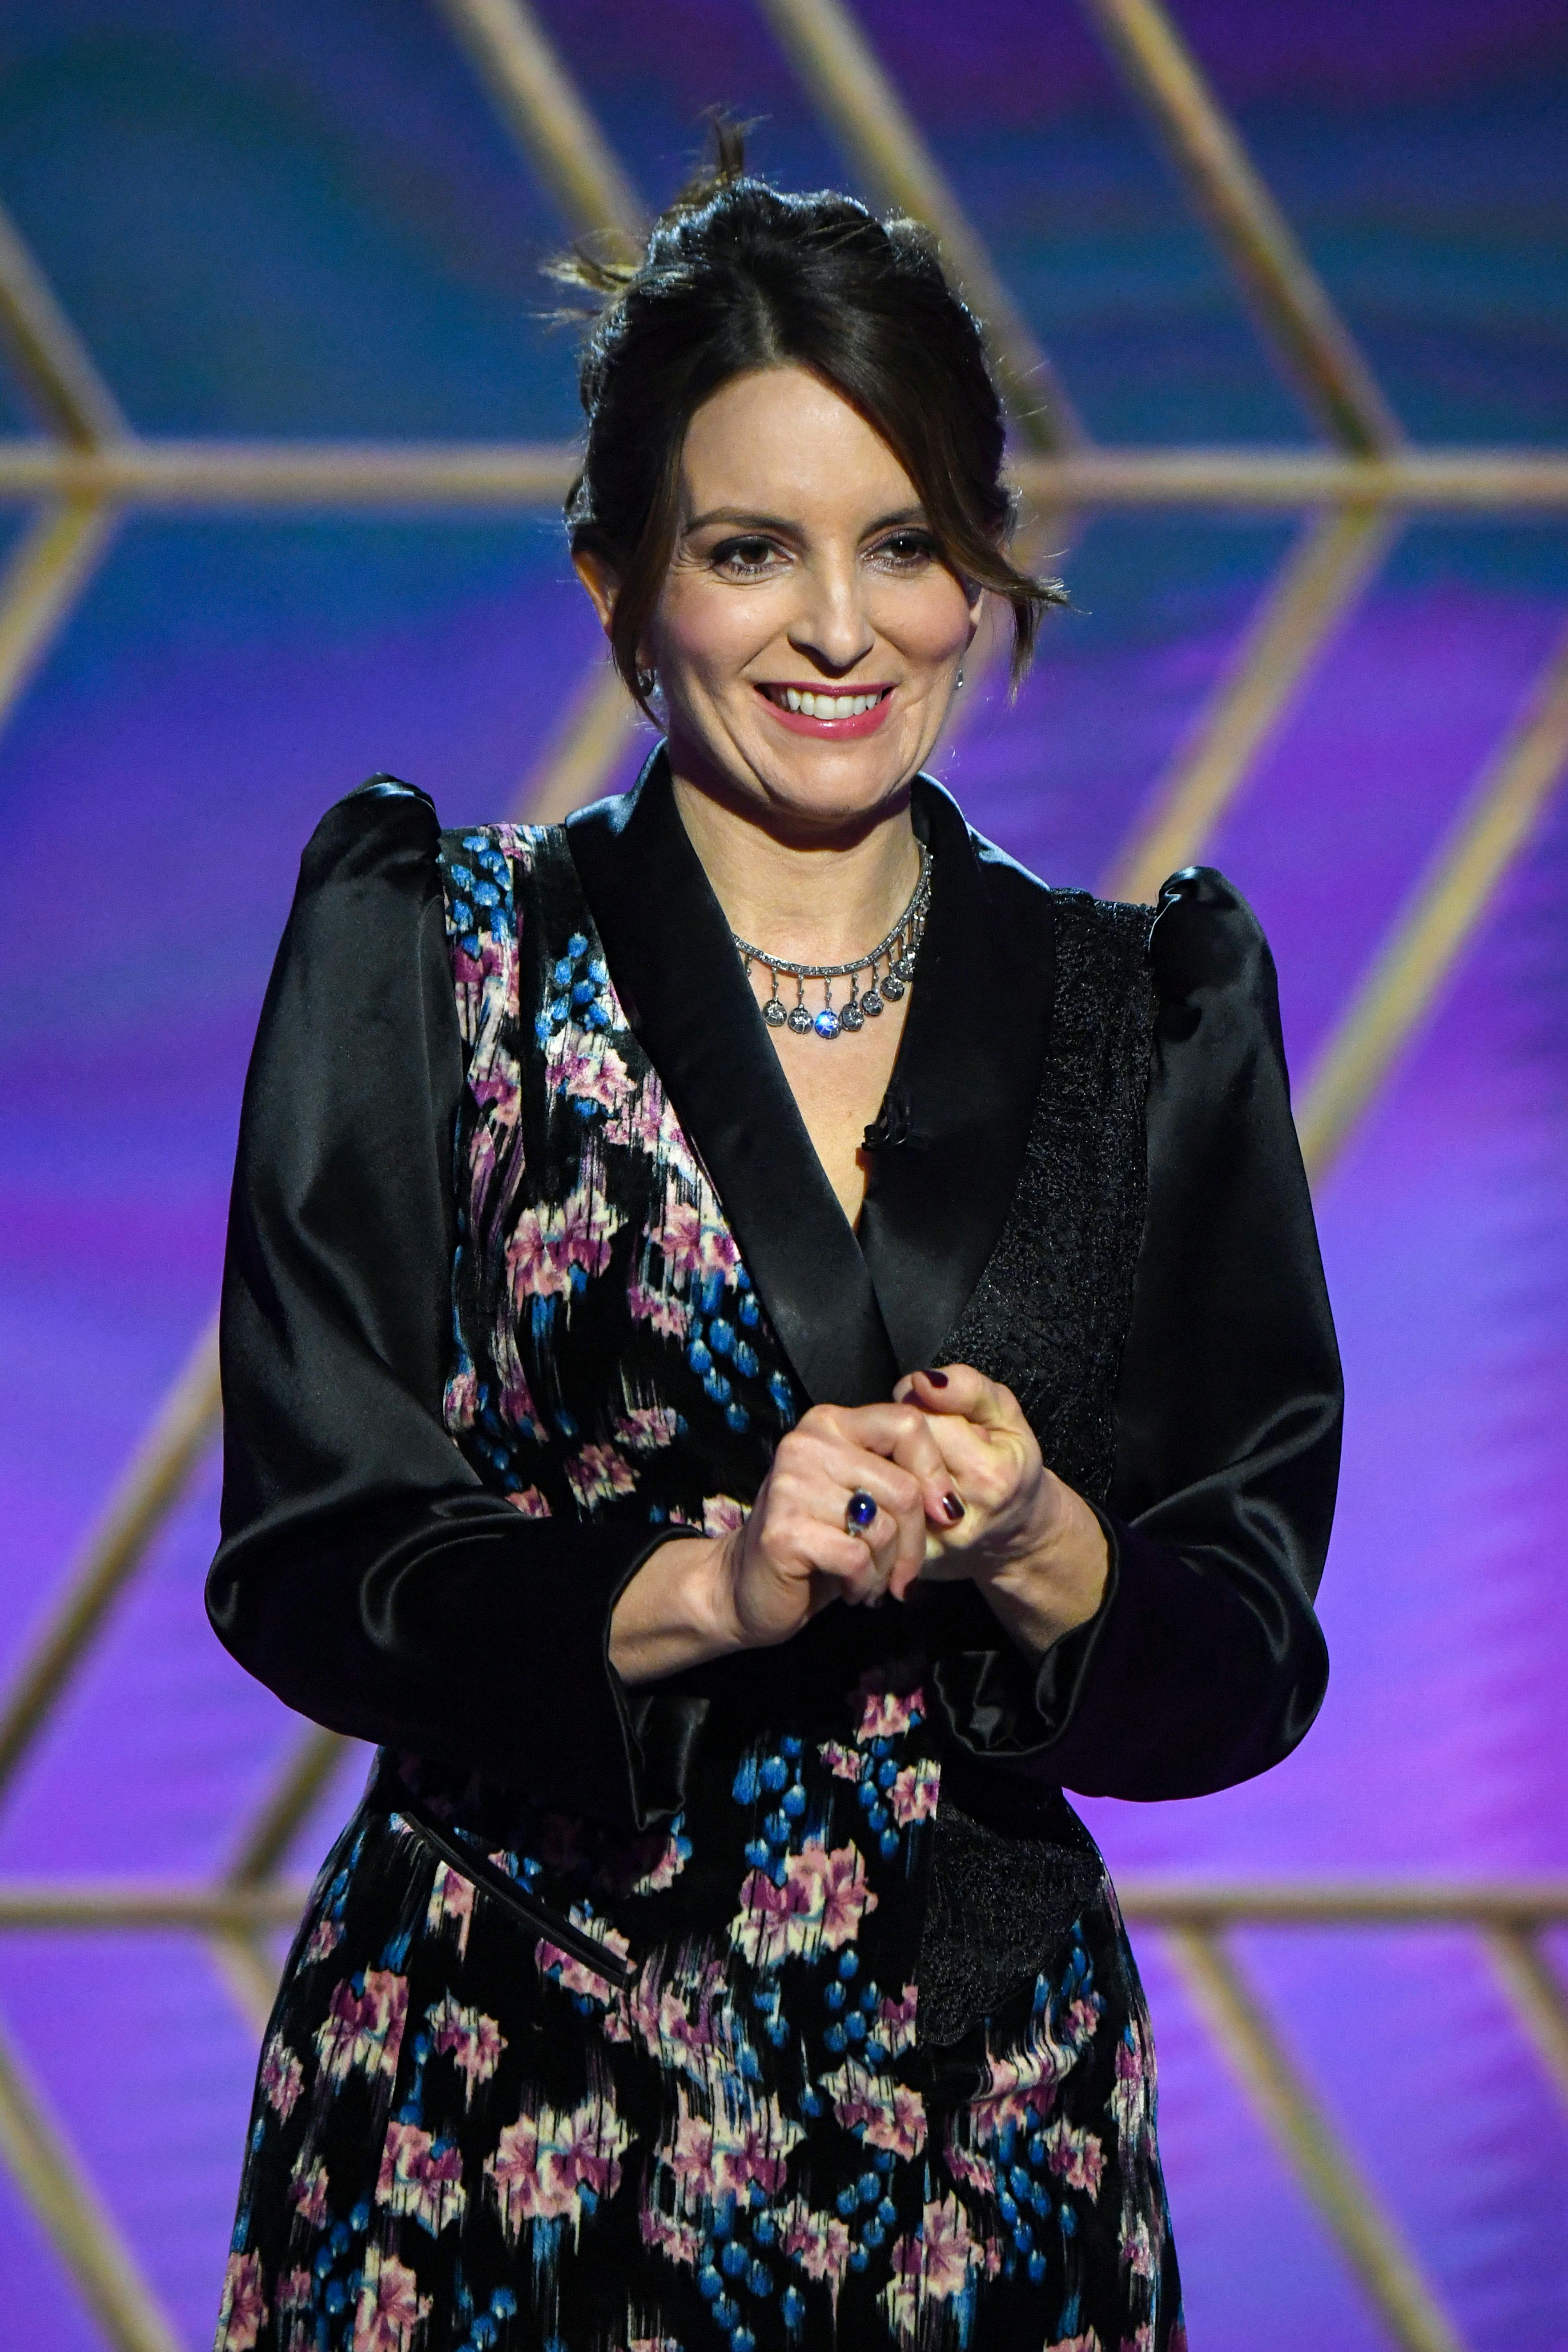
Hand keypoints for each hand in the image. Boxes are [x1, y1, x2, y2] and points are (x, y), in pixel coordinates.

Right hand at [717, 1400, 959, 1643]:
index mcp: (830, 1424)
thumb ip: (899, 1479)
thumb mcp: (861, 1497)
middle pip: (904, 1486)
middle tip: (903, 1572)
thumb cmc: (818, 1542)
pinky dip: (865, 1583)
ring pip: (884, 1527)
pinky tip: (851, 1589)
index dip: (937, 1472)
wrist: (746, 1587)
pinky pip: (858, 1557)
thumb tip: (951, 1504)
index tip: (944, 1513)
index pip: (908, 1424)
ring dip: (887, 1568)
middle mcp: (807, 1443)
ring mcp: (791, 1485)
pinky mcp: (784, 1530)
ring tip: (870, 1579)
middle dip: (916, 1541)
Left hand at [891, 1364, 1109, 1652]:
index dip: (921, 1408)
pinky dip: (884, 1497)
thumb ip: (969, 1388)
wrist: (1014, 1536)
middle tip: (922, 1440)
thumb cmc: (1009, 1466)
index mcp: (990, 1474)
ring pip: (886, 1482)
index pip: (924, 1422)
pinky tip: (899, 1490)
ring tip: (912, 1464)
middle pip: (899, 1452)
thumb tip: (922, 1379)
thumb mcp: (1006, 1417)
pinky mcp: (909, 1558)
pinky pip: (882, 1515)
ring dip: (891, 1465)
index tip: (935, 1414)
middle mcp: (958, 1513)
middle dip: (904, 1438)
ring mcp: (931, 1541)